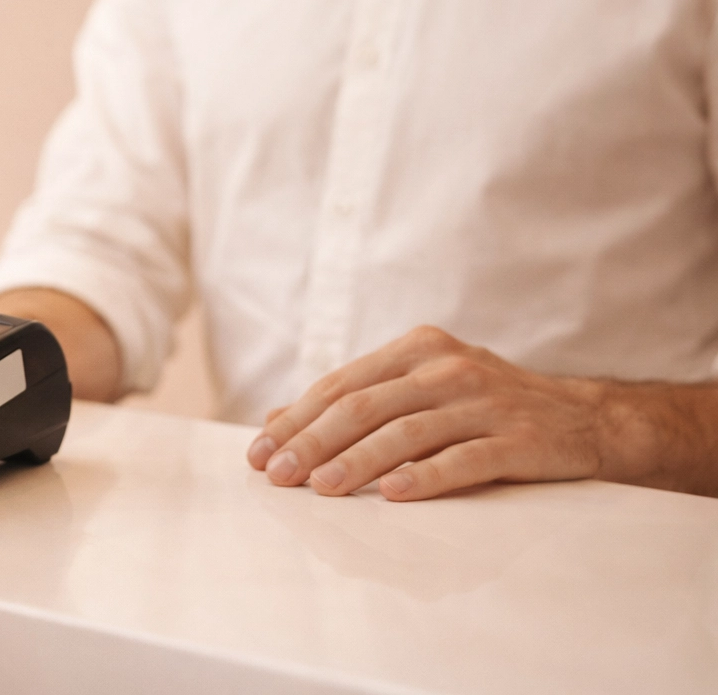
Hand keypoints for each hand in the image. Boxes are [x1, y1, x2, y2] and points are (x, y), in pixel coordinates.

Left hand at [245, 326, 604, 500]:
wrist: (586, 419)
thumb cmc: (484, 405)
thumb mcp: (420, 387)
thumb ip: (357, 399)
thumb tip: (278, 417)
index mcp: (417, 349)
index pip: (341, 384)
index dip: (296, 418)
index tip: (258, 451)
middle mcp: (447, 368)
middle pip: (365, 406)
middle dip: (313, 441)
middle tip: (277, 474)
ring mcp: (485, 402)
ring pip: (406, 432)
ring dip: (358, 461)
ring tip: (321, 488)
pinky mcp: (519, 439)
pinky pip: (464, 458)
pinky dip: (426, 476)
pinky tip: (394, 494)